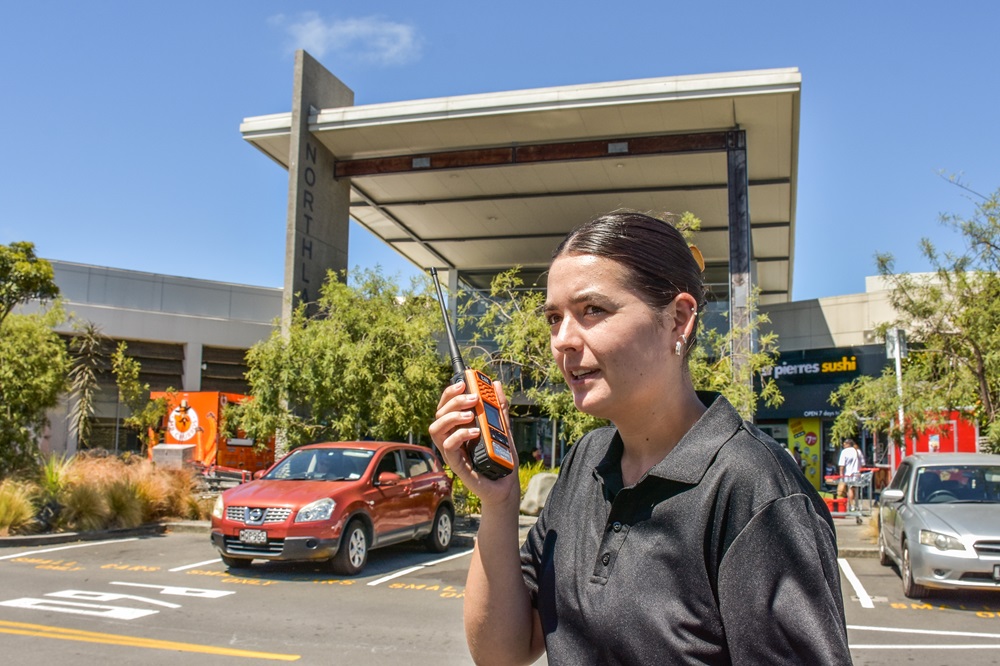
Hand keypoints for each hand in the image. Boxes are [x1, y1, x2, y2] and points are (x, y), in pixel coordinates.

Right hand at [428, 380, 519, 506]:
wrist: (507, 484)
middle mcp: (451, 437)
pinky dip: (459, 435)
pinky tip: (475, 432)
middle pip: (439, 413)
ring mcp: (452, 451)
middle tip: (473, 398)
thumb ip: (498, 407)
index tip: (463, 382)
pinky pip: (447, 446)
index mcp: (459, 427)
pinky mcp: (456, 464)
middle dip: (454, 400)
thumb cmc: (501, 457)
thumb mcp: (503, 427)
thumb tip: (495, 384)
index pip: (446, 405)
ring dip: (452, 416)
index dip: (450, 392)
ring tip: (470, 415)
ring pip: (436, 428)